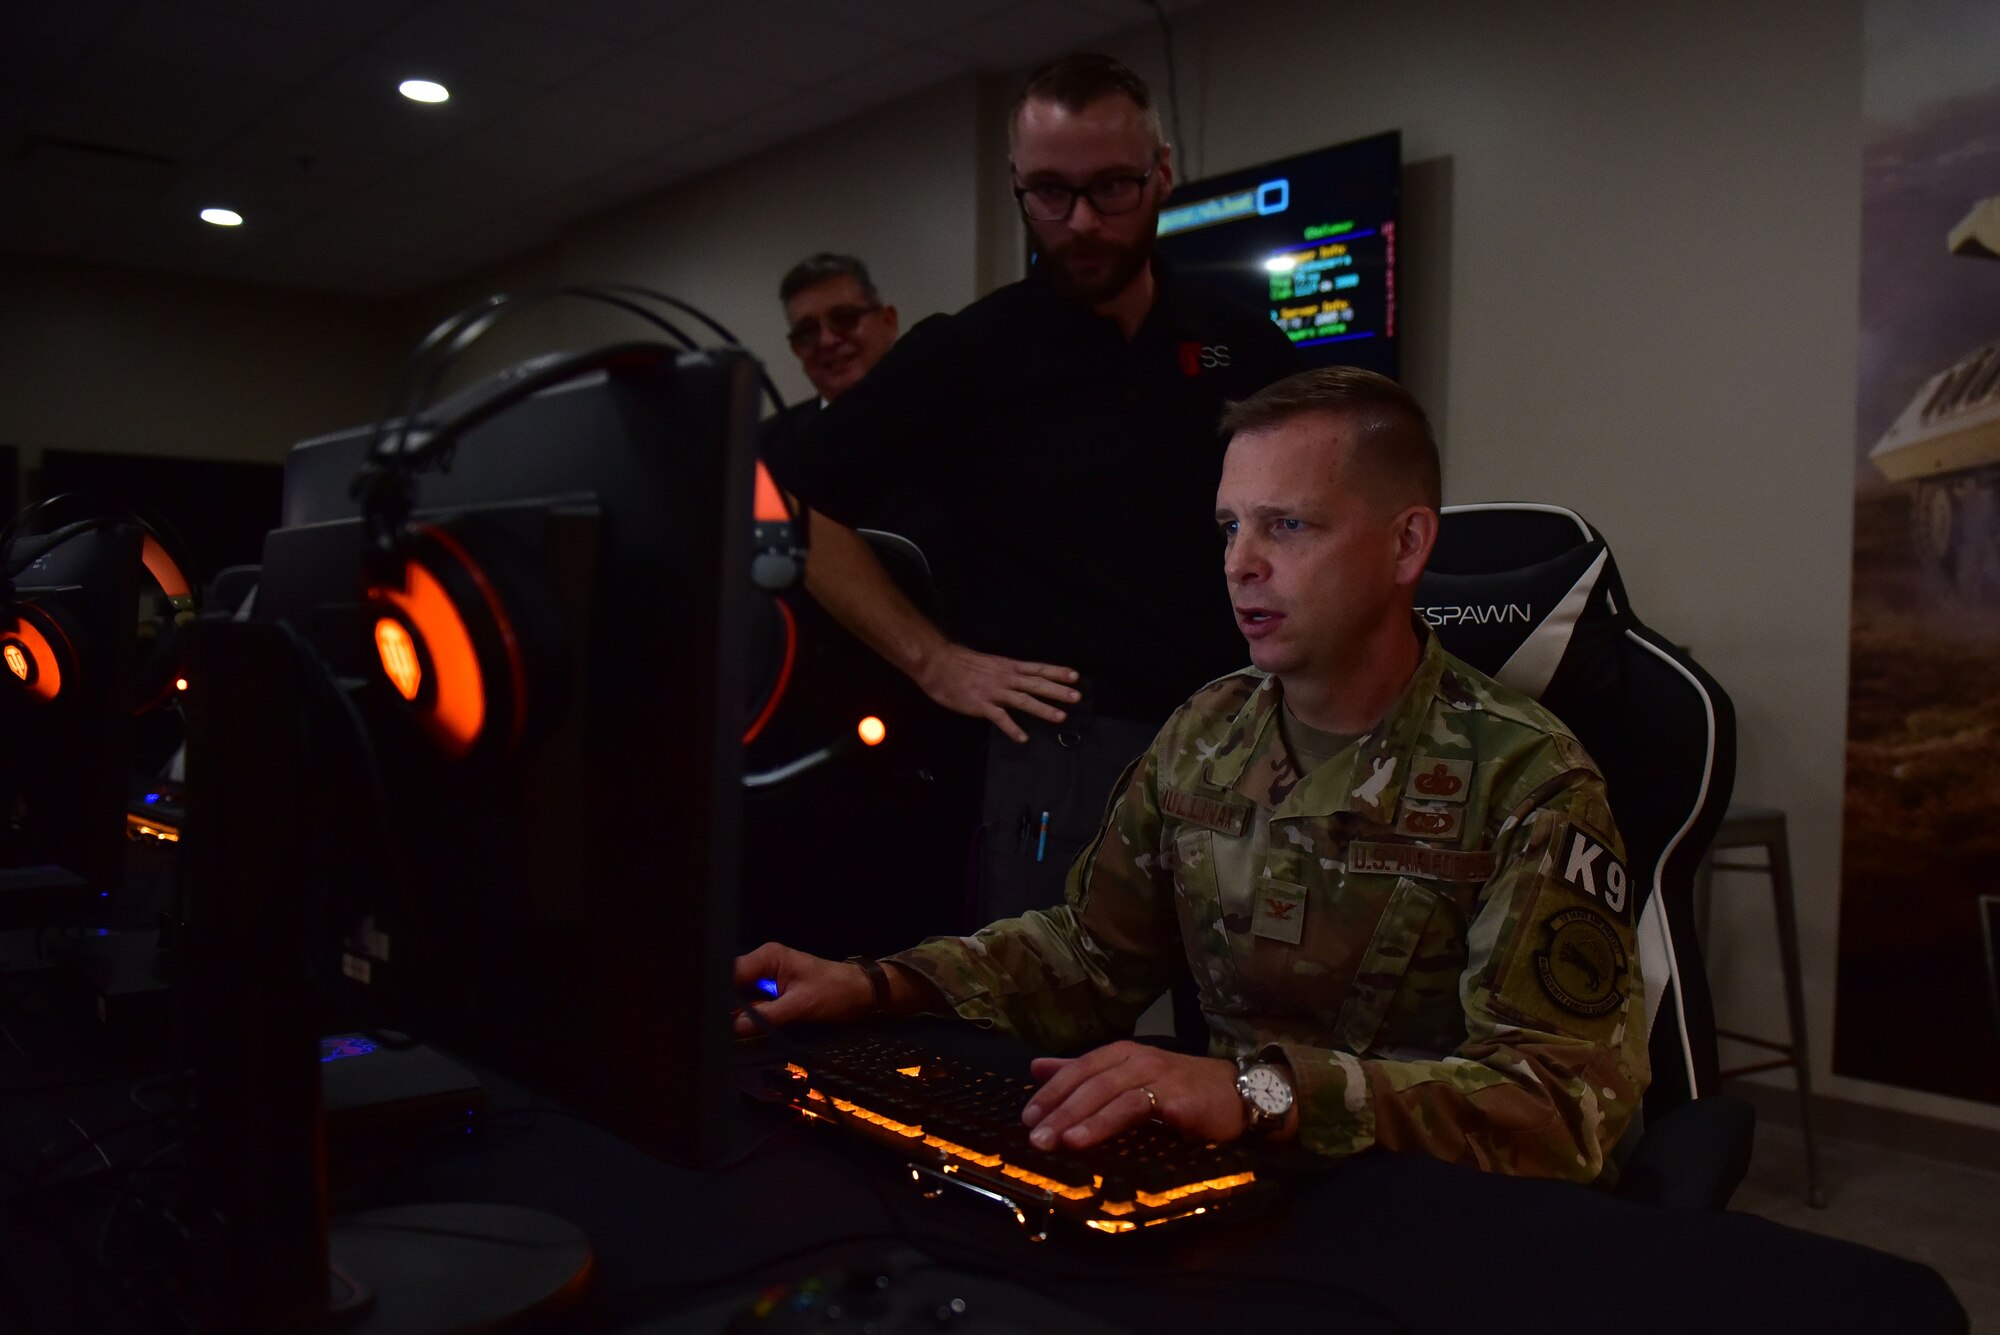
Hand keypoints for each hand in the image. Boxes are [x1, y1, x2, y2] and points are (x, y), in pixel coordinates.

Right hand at [732, 942, 872, 1036]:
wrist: (860, 994)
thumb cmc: (836, 991)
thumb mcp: (800, 1005)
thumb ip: (767, 1015)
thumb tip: (736, 1026)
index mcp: (769, 957)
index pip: (732, 972)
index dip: (721, 993)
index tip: (716, 1014)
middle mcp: (765, 964)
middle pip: (733, 985)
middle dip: (729, 1005)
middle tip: (724, 1026)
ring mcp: (768, 980)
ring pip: (741, 998)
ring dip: (740, 1013)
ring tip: (735, 1029)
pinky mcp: (774, 993)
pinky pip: (754, 1005)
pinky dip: (752, 1017)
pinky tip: (748, 1028)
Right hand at [913, 642, 1079, 742]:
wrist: (936, 663)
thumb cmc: (959, 662)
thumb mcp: (989, 662)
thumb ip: (1004, 671)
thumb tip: (1018, 677)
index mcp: (1008, 666)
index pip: (1038, 668)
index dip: (1057, 672)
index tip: (1075, 676)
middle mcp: (1005, 678)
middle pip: (1036, 684)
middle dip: (1058, 691)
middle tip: (1077, 696)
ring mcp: (994, 692)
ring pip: (1024, 700)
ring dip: (1043, 709)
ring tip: (1061, 717)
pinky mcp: (981, 705)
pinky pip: (1000, 718)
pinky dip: (1012, 729)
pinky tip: (1023, 738)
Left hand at [1021, 1041, 1244, 1150]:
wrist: (1234, 1092)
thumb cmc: (1175, 1086)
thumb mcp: (1124, 1073)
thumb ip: (1082, 1073)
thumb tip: (1036, 1068)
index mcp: (1121, 1054)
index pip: (1079, 1069)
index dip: (1052, 1093)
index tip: (1027, 1118)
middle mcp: (1141, 1061)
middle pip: (1095, 1085)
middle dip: (1064, 1112)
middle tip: (1038, 1139)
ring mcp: (1167, 1081)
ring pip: (1123, 1098)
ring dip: (1095, 1121)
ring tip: (1070, 1142)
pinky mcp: (1190, 1103)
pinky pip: (1166, 1110)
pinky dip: (1152, 1118)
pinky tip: (1129, 1140)